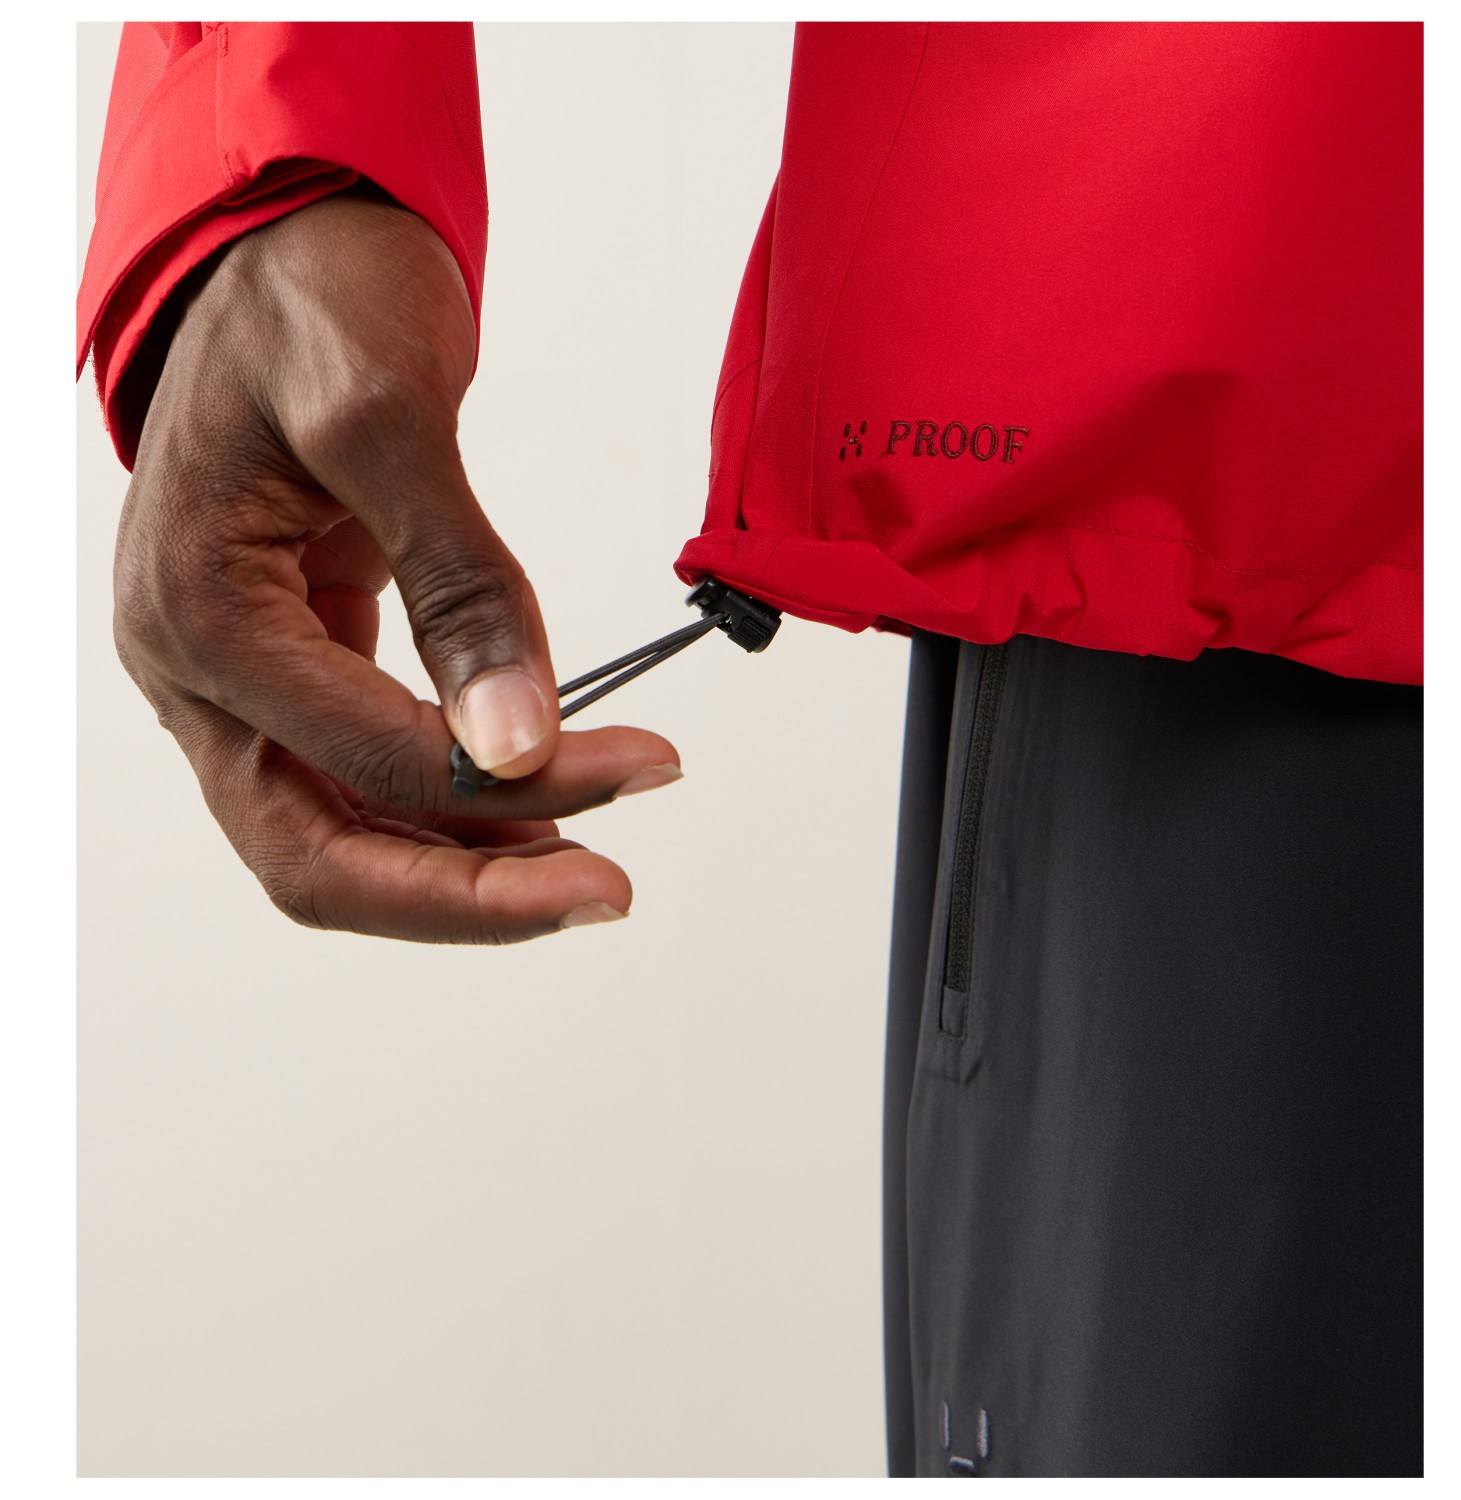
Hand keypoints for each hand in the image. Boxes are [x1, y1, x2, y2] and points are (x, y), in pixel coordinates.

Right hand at [112, 193, 680, 942]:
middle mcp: (196, 672)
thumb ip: (457, 582)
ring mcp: (233, 682)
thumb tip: (519, 736)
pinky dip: (446, 811)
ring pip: (335, 837)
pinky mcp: (285, 671)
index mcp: (198, 610)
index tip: (640, 766)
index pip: (370, 758)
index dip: (517, 783)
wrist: (282, 253)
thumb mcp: (386, 413)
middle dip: (471, 898)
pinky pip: (356, 779)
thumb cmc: (313, 300)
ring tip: (589, 857)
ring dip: (465, 868)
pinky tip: (535, 806)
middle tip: (606, 891)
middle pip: (319, 856)